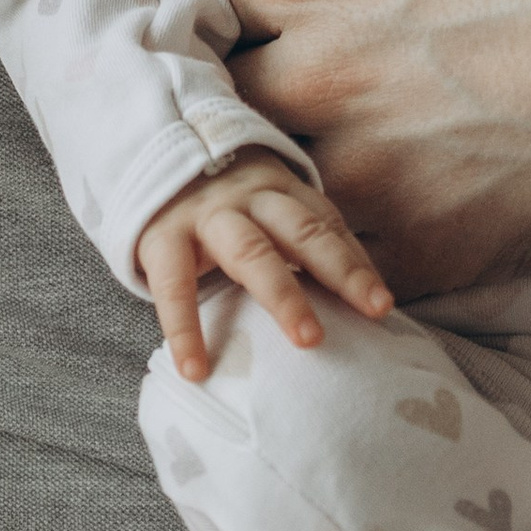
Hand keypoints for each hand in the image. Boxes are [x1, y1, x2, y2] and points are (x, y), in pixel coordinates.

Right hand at [136, 152, 392, 379]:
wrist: (149, 162)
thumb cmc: (221, 208)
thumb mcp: (261, 211)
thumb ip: (299, 242)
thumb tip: (354, 299)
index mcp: (279, 193)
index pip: (326, 226)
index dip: (355, 264)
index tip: (381, 305)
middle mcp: (249, 198)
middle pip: (302, 231)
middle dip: (338, 270)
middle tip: (371, 311)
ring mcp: (206, 215)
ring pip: (252, 251)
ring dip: (284, 294)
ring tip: (308, 340)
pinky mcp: (162, 236)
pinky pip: (176, 285)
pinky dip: (185, 329)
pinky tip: (195, 368)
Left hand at [219, 0, 530, 292]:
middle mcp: (318, 87)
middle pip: (236, 97)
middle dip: (267, 81)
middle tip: (338, 65)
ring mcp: (371, 182)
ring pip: (280, 186)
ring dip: (302, 163)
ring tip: (370, 134)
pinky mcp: (430, 253)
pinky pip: (346, 262)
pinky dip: (356, 240)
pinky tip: (412, 196)